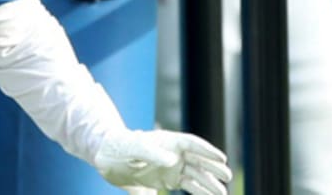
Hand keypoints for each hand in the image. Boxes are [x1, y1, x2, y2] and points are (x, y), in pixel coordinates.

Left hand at [94, 129, 231, 194]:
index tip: (222, 158)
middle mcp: (172, 155)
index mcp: (167, 141)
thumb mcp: (132, 148)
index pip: (191, 144)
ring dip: (208, 185)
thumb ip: (151, 152)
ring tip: (223, 193)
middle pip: (198, 161)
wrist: (104, 158)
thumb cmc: (118, 147)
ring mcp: (170, 169)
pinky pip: (186, 188)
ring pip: (195, 177)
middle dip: (213, 168)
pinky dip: (197, 194)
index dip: (207, 151)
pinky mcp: (165, 182)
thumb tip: (172, 160)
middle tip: (227, 176)